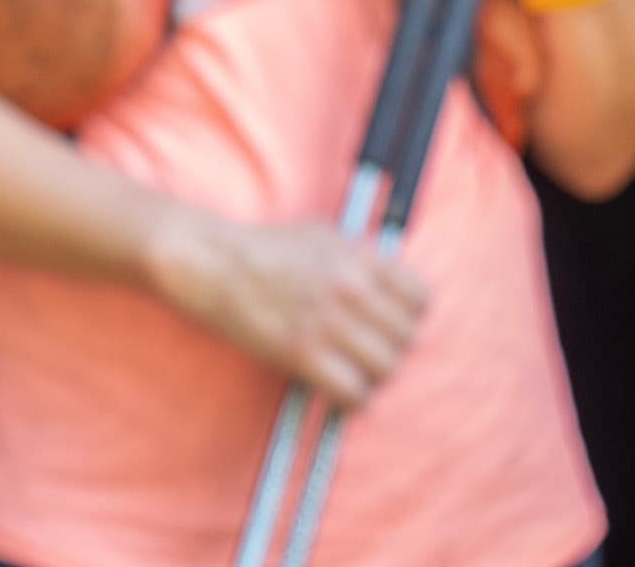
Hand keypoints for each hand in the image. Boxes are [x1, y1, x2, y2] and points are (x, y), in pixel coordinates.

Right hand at [147, 207, 427, 407]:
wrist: (214, 261)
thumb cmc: (265, 246)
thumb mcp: (323, 233)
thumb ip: (361, 255)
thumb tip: (391, 278)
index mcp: (360, 256)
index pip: (420, 298)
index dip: (411, 316)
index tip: (395, 325)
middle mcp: (351, 287)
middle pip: (406, 338)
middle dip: (393, 349)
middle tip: (373, 355)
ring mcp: (327, 321)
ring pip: (385, 368)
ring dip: (374, 377)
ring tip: (358, 375)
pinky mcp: (301, 351)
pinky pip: (352, 391)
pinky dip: (352, 399)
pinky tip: (341, 393)